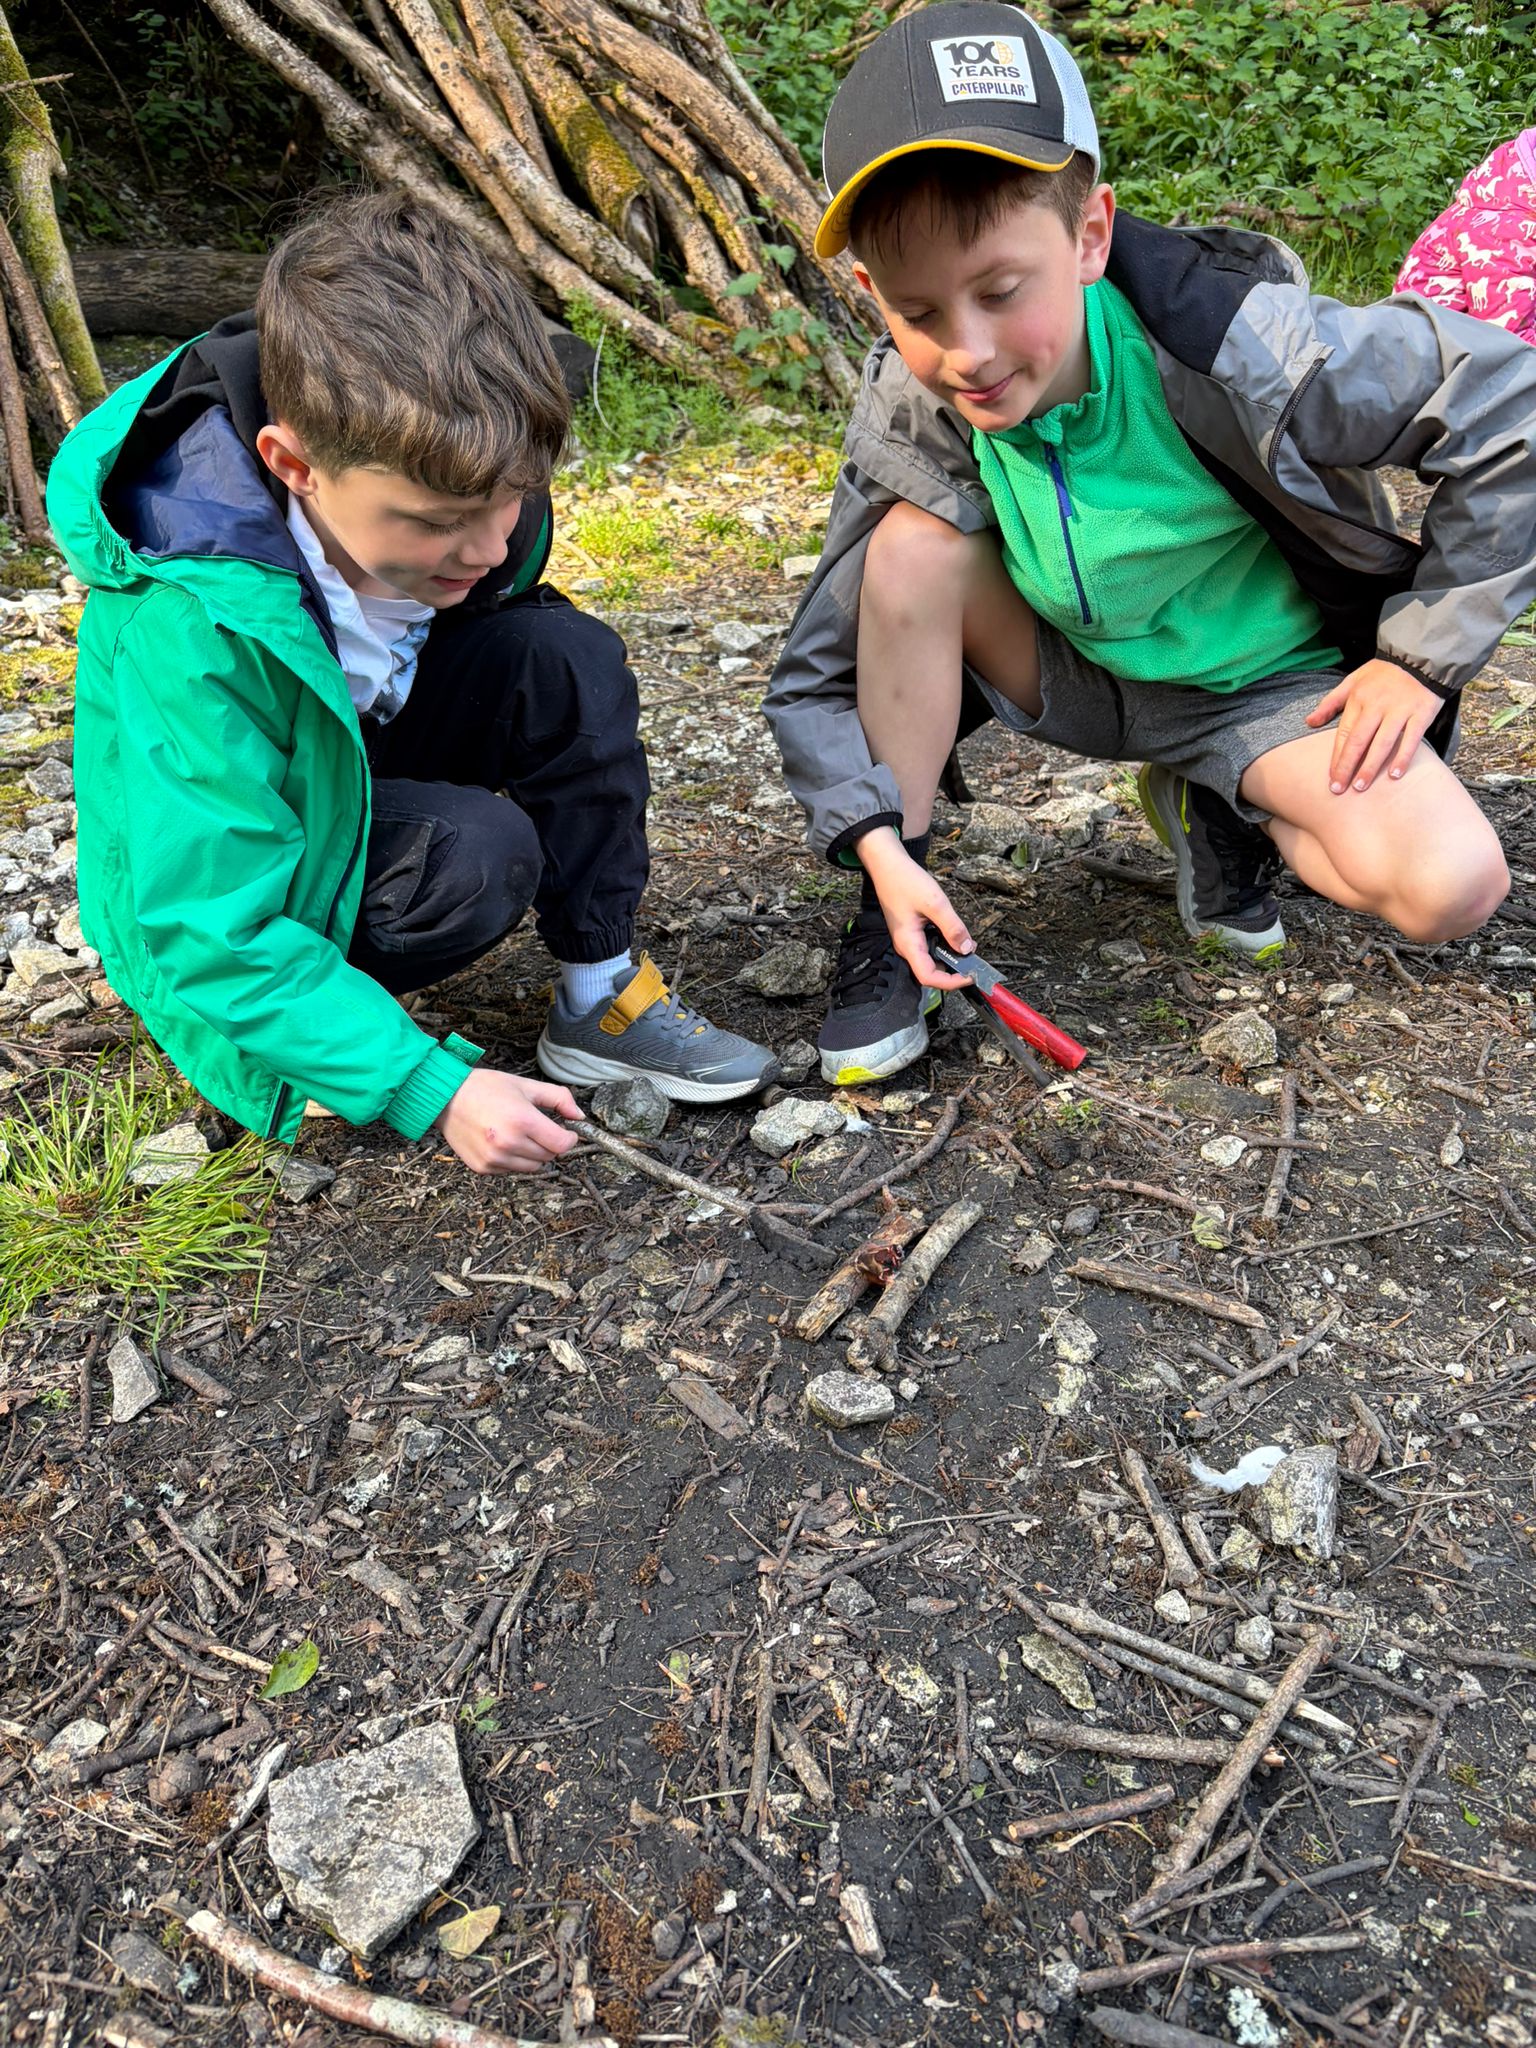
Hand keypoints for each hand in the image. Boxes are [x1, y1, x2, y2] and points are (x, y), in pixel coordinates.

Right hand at [437, 1068, 581, 1174]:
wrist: (446, 1098)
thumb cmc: (485, 1088)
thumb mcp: (526, 1086)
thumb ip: (558, 1099)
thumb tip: (579, 1116)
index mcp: (523, 1120)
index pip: (562, 1144)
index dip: (569, 1138)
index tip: (566, 1131)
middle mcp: (509, 1143)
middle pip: (549, 1156)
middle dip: (550, 1143)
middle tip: (538, 1128)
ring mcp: (494, 1158)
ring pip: (533, 1167)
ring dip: (534, 1153)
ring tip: (519, 1134)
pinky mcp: (483, 1168)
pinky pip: (512, 1170)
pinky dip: (514, 1160)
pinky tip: (503, 1142)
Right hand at [856, 826, 973, 989]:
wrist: (887, 866)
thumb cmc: (905, 881)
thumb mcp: (935, 903)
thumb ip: (953, 927)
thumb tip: (967, 948)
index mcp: (908, 944)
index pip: (928, 977)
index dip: (950, 982)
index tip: (970, 975)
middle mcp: (907, 946)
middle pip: (931, 972)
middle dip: (954, 971)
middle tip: (974, 960)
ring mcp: (908, 940)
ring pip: (931, 959)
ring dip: (950, 957)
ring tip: (968, 947)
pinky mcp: (912, 932)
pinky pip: (929, 947)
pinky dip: (945, 945)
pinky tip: (955, 934)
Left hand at [1306, 659, 1443, 793]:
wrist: (1419, 657)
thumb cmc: (1383, 673)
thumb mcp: (1353, 680)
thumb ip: (1331, 702)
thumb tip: (1309, 722)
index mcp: (1359, 699)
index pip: (1344, 734)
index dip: (1337, 757)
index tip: (1331, 779)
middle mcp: (1378, 706)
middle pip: (1359, 741)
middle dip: (1347, 767)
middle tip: (1340, 789)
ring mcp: (1400, 710)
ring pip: (1382, 743)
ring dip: (1371, 767)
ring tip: (1361, 786)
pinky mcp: (1421, 713)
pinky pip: (1411, 739)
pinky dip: (1403, 757)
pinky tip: (1394, 775)